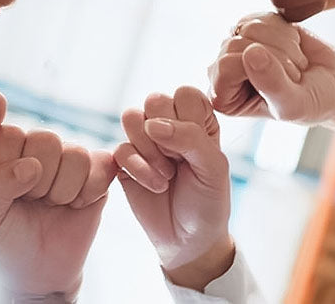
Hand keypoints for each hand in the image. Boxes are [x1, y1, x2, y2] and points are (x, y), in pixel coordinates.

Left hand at [0, 126, 116, 299]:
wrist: (38, 268)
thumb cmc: (6, 237)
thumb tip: (31, 165)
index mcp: (4, 146)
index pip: (10, 135)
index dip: (10, 170)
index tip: (7, 195)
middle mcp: (37, 142)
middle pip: (47, 140)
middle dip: (39, 183)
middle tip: (33, 201)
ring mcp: (70, 154)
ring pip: (77, 155)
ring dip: (63, 191)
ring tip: (52, 204)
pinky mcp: (98, 169)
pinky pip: (104, 167)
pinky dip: (89, 194)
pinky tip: (75, 205)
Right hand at [114, 86, 234, 290]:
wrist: (189, 241)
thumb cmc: (208, 201)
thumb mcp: (214, 168)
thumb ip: (190, 137)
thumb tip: (152, 124)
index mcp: (196, 119)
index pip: (185, 93)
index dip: (188, 119)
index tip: (198, 149)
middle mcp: (168, 123)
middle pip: (154, 99)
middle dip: (166, 135)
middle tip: (179, 161)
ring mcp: (144, 140)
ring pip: (131, 117)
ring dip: (149, 149)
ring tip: (166, 173)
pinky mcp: (124, 160)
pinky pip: (120, 148)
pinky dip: (139, 169)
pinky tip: (155, 186)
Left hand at [209, 13, 334, 131]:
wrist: (332, 86)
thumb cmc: (310, 103)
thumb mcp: (293, 104)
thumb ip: (271, 84)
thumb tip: (250, 52)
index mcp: (221, 96)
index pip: (227, 65)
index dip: (262, 70)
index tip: (283, 87)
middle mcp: (221, 69)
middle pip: (237, 43)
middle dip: (276, 58)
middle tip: (292, 76)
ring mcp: (236, 45)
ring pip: (252, 26)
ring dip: (284, 45)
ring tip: (293, 64)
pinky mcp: (252, 26)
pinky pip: (265, 16)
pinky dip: (287, 31)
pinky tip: (292, 48)